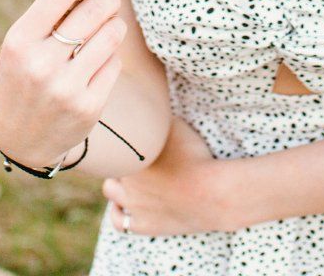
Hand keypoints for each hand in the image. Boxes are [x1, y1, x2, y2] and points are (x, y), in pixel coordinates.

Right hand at [0, 0, 127, 169]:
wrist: (20, 139)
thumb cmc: (22, 79)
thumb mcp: (21, 46)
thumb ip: (49, 15)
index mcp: (19, 42)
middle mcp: (41, 64)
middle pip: (92, 13)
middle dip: (107, 0)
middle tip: (109, 0)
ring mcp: (67, 87)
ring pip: (110, 37)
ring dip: (115, 25)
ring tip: (110, 26)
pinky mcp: (88, 106)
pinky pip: (114, 64)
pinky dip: (111, 56)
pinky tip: (100, 60)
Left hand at [101, 114, 235, 235]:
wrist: (213, 193)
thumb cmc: (197, 156)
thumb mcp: (176, 126)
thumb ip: (156, 116)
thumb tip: (146, 99)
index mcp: (130, 155)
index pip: (111, 145)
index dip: (119, 141)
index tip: (127, 138)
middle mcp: (126, 181)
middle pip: (110, 166)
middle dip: (118, 160)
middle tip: (130, 154)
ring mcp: (134, 205)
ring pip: (110, 192)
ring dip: (115, 184)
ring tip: (127, 177)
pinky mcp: (144, 225)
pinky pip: (119, 222)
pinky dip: (118, 213)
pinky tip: (122, 205)